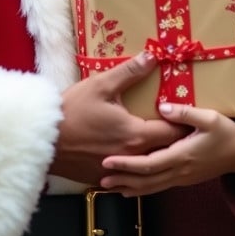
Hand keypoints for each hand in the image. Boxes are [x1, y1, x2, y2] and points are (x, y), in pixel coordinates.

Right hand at [51, 52, 187, 184]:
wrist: (43, 140)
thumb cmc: (72, 110)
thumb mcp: (101, 84)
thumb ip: (130, 72)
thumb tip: (153, 56)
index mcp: (136, 135)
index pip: (173, 132)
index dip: (184, 124)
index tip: (192, 118)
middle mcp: (132, 158)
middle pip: (164, 152)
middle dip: (175, 142)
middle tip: (184, 130)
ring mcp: (117, 172)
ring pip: (147, 167)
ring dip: (157, 157)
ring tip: (165, 146)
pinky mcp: (102, 179)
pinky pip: (128, 176)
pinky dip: (136, 168)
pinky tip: (136, 158)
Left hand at [99, 101, 234, 194]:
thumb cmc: (227, 133)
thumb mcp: (209, 117)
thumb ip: (185, 112)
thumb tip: (162, 107)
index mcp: (182, 156)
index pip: (149, 164)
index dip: (127, 164)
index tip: (108, 161)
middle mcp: (179, 171)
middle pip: (146, 180)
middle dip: (122, 179)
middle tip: (100, 177)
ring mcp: (181, 178)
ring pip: (151, 187)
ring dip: (129, 187)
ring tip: (108, 186)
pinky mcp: (183, 179)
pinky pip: (158, 186)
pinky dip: (142, 189)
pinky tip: (131, 188)